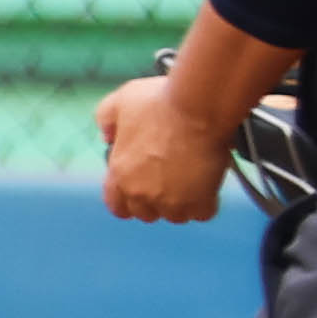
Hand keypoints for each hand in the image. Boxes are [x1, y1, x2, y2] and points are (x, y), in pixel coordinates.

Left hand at [98, 73, 235, 225]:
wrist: (197, 107)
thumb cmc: (159, 101)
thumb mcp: (120, 102)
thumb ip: (107, 120)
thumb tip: (107, 137)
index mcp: (118, 173)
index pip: (117, 206)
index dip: (130, 200)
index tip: (144, 189)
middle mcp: (139, 193)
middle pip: (148, 214)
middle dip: (158, 202)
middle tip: (173, 182)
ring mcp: (170, 200)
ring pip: (176, 216)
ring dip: (184, 203)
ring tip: (193, 182)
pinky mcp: (198, 201)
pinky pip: (203, 213)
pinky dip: (207, 203)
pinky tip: (209, 185)